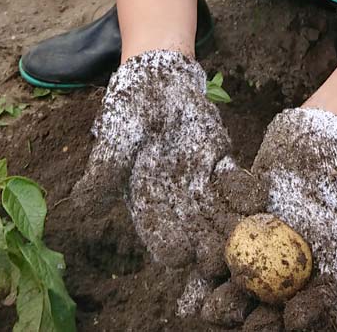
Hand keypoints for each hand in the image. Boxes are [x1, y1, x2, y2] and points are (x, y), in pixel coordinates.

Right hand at [73, 48, 240, 313]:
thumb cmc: (130, 109)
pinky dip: (243, 189)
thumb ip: (104, 169)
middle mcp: (175, 196)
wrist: (158, 79)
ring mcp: (200, 179)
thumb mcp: (114, 137)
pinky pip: (232, 179)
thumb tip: (80, 201)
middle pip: (193, 227)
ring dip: (230, 222)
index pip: (158, 231)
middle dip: (206, 243)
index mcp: (147, 199)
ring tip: (244, 233)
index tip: (179, 256)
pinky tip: (256, 196)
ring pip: (217, 208)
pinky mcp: (219, 159)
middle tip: (219, 257)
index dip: (168, 245)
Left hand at [202, 107, 336, 330]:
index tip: (293, 320)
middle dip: (255, 319)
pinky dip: (207, 264)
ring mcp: (263, 254)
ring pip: (242, 285)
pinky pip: (220, 254)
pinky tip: (193, 275)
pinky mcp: (238, 232)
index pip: (319, 301)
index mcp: (322, 270)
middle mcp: (291, 269)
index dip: (309, 315)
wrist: (310, 138)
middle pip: (274, 303)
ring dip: (225, 297)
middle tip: (240, 321)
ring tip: (208, 308)